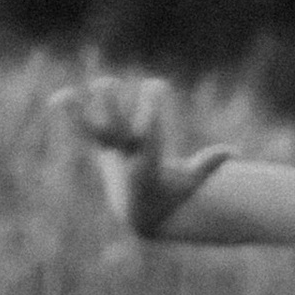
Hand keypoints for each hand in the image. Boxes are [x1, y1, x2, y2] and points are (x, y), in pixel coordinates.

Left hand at [50, 78, 227, 236]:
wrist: (140, 210)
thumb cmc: (173, 192)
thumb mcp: (192, 181)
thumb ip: (209, 164)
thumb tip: (235, 152)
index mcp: (149, 157)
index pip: (149, 124)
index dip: (152, 100)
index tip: (155, 84)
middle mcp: (126, 153)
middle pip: (115, 126)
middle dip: (111, 105)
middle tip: (108, 84)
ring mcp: (111, 152)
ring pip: (94, 128)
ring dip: (80, 111)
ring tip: (63, 94)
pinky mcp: (101, 148)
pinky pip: (83, 128)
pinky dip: (71, 114)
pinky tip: (59, 96)